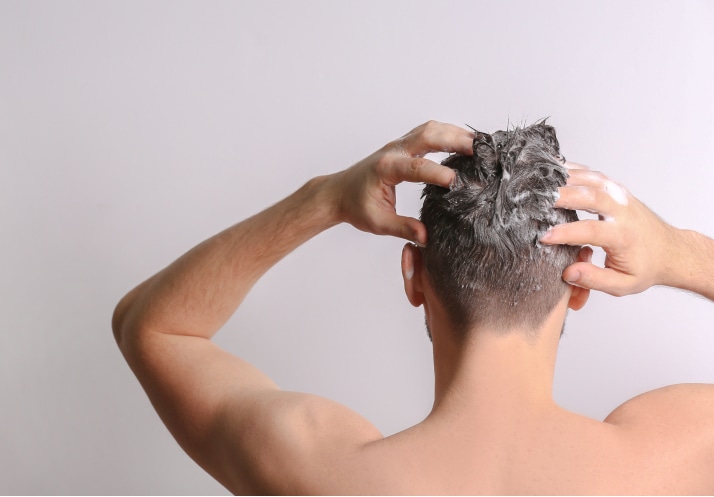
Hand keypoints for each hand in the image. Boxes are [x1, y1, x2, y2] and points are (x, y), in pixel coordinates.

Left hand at [331, 121, 472, 245]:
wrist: (338, 193)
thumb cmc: (355, 207)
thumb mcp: (378, 223)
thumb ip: (403, 228)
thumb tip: (426, 237)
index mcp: (386, 169)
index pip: (416, 167)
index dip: (437, 173)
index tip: (456, 182)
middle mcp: (393, 152)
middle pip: (427, 135)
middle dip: (454, 140)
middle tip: (478, 150)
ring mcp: (398, 146)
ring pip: (429, 129)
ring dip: (453, 133)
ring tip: (477, 144)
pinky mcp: (403, 146)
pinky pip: (427, 133)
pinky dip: (446, 134)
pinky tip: (462, 142)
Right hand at [540, 165, 675, 295]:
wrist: (671, 251)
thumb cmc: (645, 268)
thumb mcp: (623, 285)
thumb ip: (594, 280)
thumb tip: (568, 273)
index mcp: (624, 237)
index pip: (591, 231)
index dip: (565, 233)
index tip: (544, 237)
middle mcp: (624, 212)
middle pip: (592, 196)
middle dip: (563, 196)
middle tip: (538, 200)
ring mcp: (622, 197)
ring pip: (593, 179)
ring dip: (567, 178)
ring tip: (541, 182)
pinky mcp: (618, 190)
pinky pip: (595, 175)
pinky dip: (575, 170)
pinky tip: (556, 171)